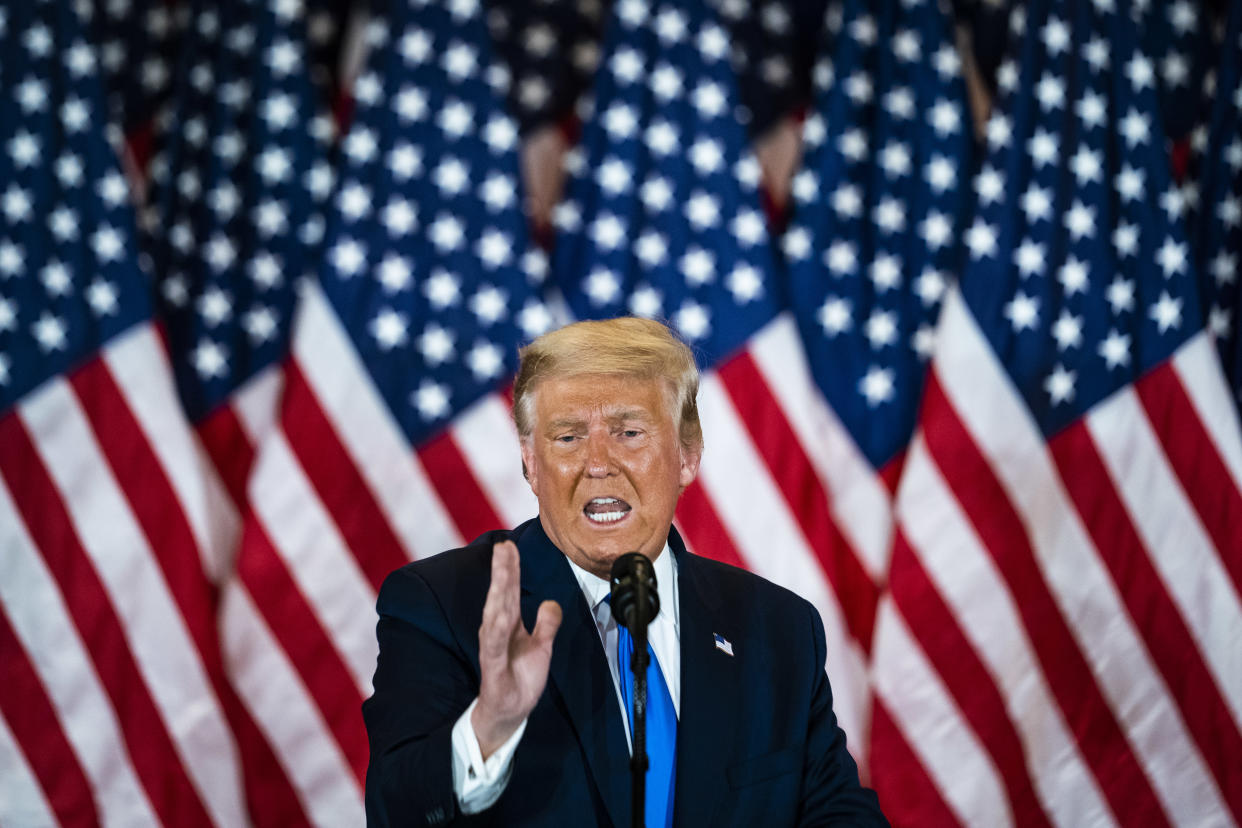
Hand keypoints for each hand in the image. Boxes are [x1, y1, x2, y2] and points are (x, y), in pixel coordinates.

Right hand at [471, 540, 561, 758]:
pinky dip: (496, 631)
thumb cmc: (519, 680)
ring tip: (501, 570)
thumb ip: (546, 625)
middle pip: (501, 597)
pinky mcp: (493, 671)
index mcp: (508, 626)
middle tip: (503, 547)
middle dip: (502, 572)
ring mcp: (494, 651)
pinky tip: (498, 614)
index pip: (509, 592)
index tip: (509, 545)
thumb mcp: (540, 648)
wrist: (507, 716)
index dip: (510, 569)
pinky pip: (495, 648)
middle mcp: (498, 634)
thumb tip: (551, 602)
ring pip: (495, 616)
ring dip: (498, 592)